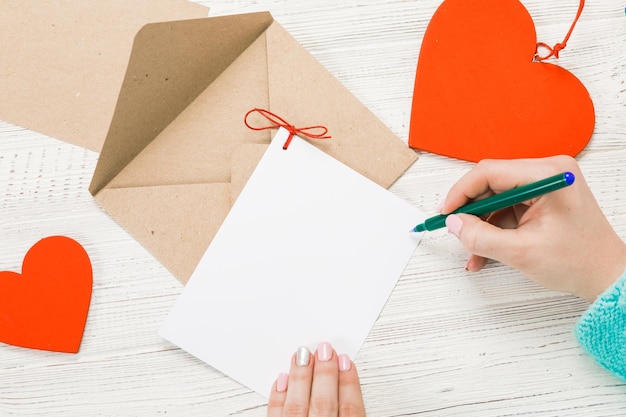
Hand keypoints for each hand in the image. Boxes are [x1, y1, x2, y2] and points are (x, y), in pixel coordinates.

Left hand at [267, 342, 364, 416]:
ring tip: (301, 354)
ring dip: (300, 378)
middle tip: (324, 349)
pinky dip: (278, 398)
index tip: (346, 361)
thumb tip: (351, 379)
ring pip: (297, 407)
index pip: (350, 411)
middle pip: (324, 404)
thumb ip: (352, 412)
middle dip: (325, 374)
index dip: (350, 384)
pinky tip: (282, 379)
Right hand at [441, 155, 625, 301]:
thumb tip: (454, 224)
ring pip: (496, 198)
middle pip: (491, 183)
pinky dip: (494, 229)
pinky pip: (507, 208)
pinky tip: (484, 251)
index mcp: (547, 175)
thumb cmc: (580, 262)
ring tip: (472, 251)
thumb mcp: (521, 252)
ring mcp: (545, 185)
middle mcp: (547, 172)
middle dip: (470, 211)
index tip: (445, 213)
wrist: (607, 276)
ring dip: (481, 225)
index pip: (489, 172)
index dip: (461, 192)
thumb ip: (481, 237)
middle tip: (454, 230)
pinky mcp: (542, 199)